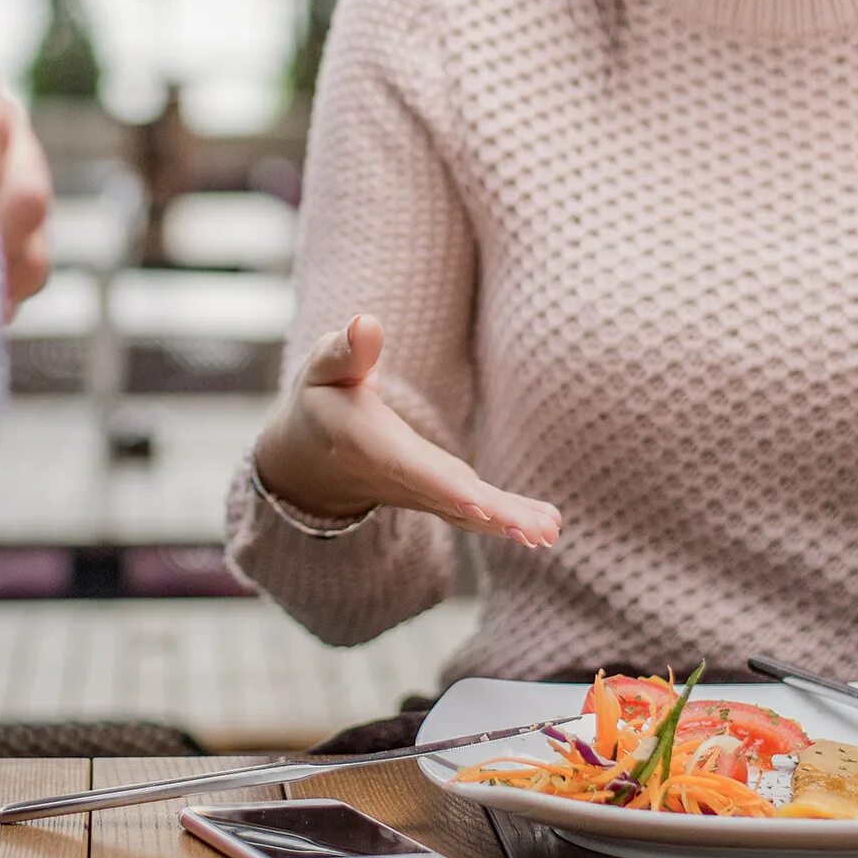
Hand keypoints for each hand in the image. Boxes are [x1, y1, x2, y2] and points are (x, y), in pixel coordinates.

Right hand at [250, 315, 560, 546]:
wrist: (309, 460)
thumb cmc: (321, 400)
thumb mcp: (323, 368)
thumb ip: (346, 350)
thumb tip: (367, 323)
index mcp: (370, 445)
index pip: (411, 467)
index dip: (445, 486)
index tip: (480, 503)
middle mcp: (398, 477)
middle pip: (449, 498)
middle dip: (493, 514)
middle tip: (537, 532)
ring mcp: (418, 493)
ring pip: (465, 512)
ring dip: (508, 523)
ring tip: (548, 533)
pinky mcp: (434, 497)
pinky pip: (470, 513)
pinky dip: (504, 522)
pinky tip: (543, 531)